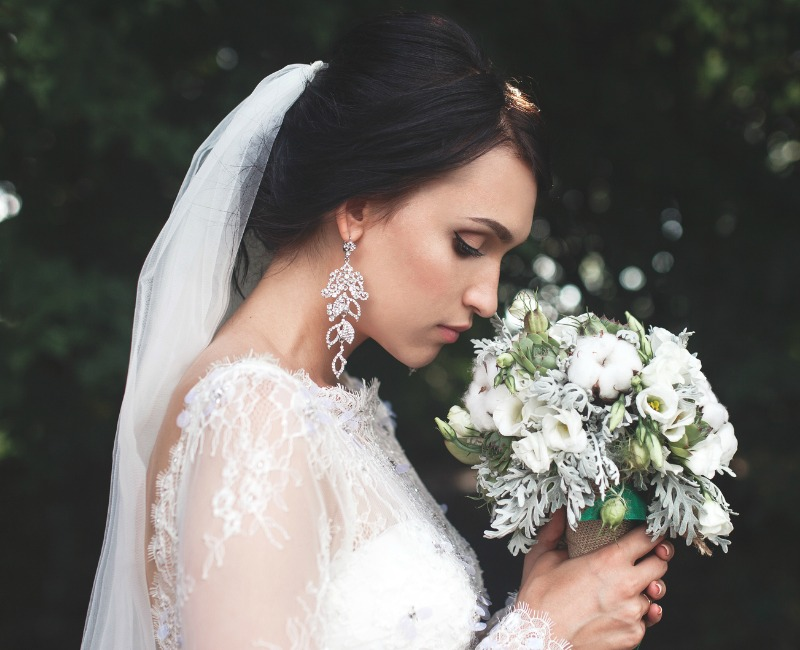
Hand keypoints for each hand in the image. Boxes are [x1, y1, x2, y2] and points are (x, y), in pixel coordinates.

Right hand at [517, 509, 672, 649]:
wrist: (538, 640)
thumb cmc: (538, 600)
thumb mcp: (541, 558)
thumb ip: (554, 531)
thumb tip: (560, 513)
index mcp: (607, 561)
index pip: (647, 539)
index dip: (652, 532)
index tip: (652, 532)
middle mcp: (626, 585)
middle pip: (661, 565)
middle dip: (655, 559)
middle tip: (644, 559)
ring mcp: (632, 612)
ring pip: (654, 594)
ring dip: (644, 589)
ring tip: (626, 590)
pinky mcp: (633, 635)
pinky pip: (645, 620)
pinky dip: (637, 615)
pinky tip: (620, 611)